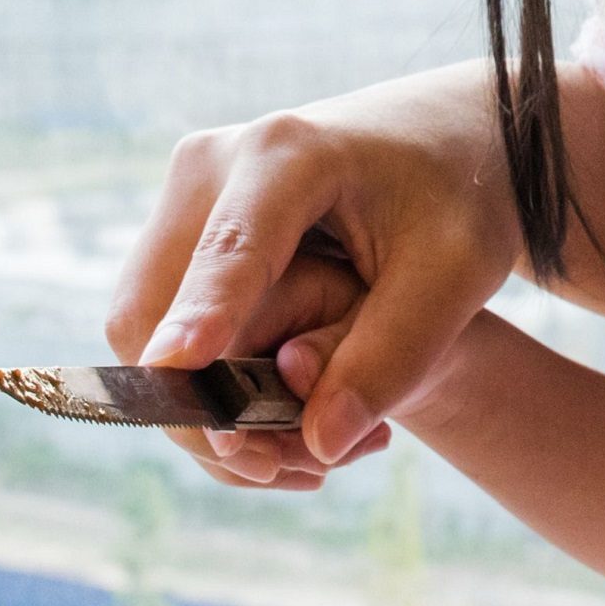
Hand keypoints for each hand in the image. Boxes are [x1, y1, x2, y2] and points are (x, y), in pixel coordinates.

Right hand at [107, 63, 520, 469]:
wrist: (450, 135)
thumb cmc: (462, 199)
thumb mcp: (454, 278)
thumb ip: (391, 357)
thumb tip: (320, 444)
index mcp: (287, 157)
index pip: (227, 257)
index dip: (198, 325)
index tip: (174, 381)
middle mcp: (214, 161)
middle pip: (151, 304)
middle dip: (193, 401)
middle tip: (272, 470)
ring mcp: (189, 189)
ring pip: (142, 319)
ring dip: (189, 397)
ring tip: (281, 455)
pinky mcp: (186, 220)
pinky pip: (160, 313)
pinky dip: (194, 373)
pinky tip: (259, 415)